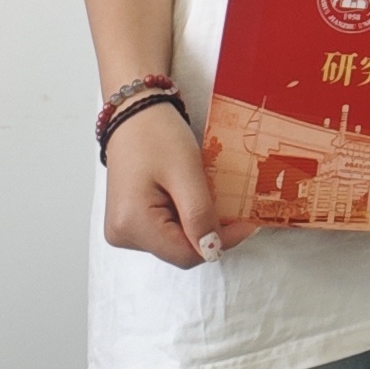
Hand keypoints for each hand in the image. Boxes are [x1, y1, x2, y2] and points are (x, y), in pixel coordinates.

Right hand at [102, 99, 233, 266]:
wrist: (135, 112)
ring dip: (198, 223)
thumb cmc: (157, 135)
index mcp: (132, 225)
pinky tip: (189, 195)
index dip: (220, 242)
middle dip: (208, 231)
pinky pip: (166, 230)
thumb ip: (199, 215)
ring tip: (203, 191)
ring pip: (175, 241)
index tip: (247, 223)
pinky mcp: (130, 220)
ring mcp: (123, 229)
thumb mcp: (186, 173)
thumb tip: (214, 249)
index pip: (186, 255)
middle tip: (229, 204)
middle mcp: (122, 234)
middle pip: (180, 250)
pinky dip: (185, 217)